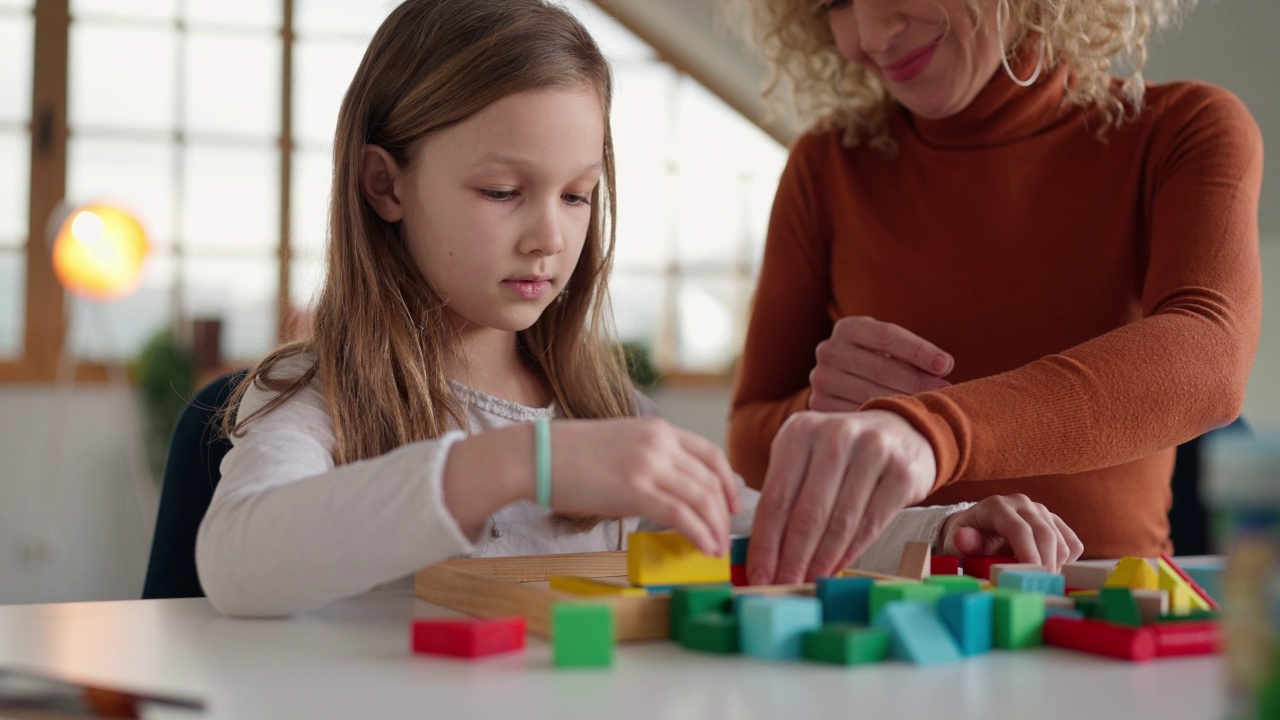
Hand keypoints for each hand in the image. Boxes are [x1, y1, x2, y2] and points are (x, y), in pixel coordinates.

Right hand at [548, 418, 739, 556]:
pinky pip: (681, 515)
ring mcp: (649, 464)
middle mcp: (660, 443)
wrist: (537, 456)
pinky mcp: (636, 489)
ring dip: (715, 528)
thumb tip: (669, 494)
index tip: (732, 505)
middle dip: (723, 514)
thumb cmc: (570, 457)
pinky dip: (700, 534)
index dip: (728, 483)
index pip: (710, 454)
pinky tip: (705, 548)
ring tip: (717, 549)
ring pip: (701, 499)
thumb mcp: (622, 445)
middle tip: (724, 536)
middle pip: (710, 481)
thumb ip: (650, 461)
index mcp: (658, 430)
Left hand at [746, 409, 935, 584]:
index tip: (757, 574)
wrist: (901, 430)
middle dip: (791, 558)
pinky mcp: (902, 472)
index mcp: (801, 431)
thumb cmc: (840, 453)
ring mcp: (873, 451)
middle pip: (807, 513)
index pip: (776, 497)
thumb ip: (783, 494)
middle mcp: (836, 436)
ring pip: (840, 522)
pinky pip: (870, 524)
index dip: (765, 542)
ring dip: (820, 561)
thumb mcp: (804, 456)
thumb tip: (761, 553)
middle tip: (780, 586)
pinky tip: (835, 569)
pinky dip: (850, 552)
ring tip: (806, 582)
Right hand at [809, 316, 953, 411]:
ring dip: (906, 401)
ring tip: (932, 408)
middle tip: (946, 391)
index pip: (886, 336)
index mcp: (847, 328)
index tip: (946, 365)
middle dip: (918, 380)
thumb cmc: (875, 360)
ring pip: (871, 393)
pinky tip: (907, 422)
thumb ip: (911, 352)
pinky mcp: (820, 405)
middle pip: (880, 367)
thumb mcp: (887, 346)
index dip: (918, 350)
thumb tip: (944, 366)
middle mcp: (829, 351)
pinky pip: (859, 413)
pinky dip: (886, 419)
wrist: (838, 380)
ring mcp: (821, 380)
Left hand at [938, 495, 1083, 572]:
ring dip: (1055, 565)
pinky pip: (1072, 543)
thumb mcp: (956, 542)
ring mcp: (1040, 510)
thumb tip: (965, 539)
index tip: (1033, 576)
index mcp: (997, 507)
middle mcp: (1021, 503)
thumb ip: (961, 542)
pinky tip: (1048, 568)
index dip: (1028, 554)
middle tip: (1040, 587)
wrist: (977, 528)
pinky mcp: (1054, 521)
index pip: (1019, 529)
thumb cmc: (966, 538)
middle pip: (1044, 534)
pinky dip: (1066, 561)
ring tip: (1037, 580)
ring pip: (1061, 541)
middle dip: (1046, 564)